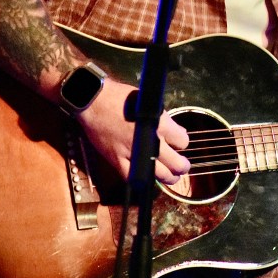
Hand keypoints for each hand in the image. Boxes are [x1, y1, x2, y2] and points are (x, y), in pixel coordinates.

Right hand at [76, 78, 190, 183]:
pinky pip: (133, 178)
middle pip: (176, 163)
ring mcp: (134, 154)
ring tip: (172, 177)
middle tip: (183, 166)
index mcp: (160, 125)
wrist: (94, 102)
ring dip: (169, 178)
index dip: (182, 141)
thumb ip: (162, 119)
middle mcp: (150, 142)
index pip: (182, 141)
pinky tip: (148, 179)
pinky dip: (142, 181)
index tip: (179, 141)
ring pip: (158, 175)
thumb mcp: (149, 103)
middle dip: (182, 166)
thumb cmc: (122, 97)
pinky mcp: (117, 161)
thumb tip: (174, 131)